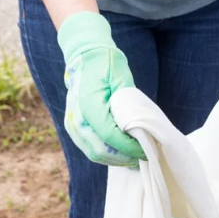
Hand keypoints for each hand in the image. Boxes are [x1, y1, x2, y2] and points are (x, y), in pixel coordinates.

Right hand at [57, 12, 144, 167]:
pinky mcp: (73, 129)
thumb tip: (140, 128)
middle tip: (145, 156)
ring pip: (95, 154)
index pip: (111, 136)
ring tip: (136, 157)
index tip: (147, 150)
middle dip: (125, 157)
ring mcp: (72, 125)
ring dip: (117, 159)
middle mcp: (76, 118)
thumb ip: (129, 104)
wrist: (85, 58)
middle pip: (102, 151)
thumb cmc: (106, 65)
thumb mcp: (122, 79)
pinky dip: (108, 155)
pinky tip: (123, 154)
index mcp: (88, 106)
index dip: (130, 147)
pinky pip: (90, 149)